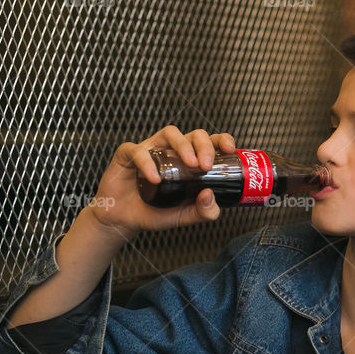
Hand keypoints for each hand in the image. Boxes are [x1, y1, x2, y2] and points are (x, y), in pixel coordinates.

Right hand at [89, 126, 235, 237]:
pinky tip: (155, 179)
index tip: (230, 148)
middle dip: (204, 145)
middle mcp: (173, 151)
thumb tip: (210, 196)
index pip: (210, 142)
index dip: (221, 140)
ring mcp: (152, 149)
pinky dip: (148, 163)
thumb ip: (203, 211)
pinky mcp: (128, 154)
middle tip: (206, 165)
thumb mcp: (185, 216)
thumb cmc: (156, 212)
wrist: (125, 220)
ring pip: (170, 133)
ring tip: (189, 164)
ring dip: (183, 145)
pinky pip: (138, 151)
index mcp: (190, 161)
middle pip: (194, 134)